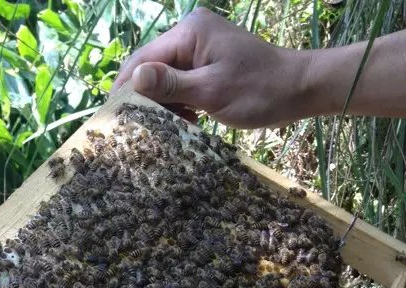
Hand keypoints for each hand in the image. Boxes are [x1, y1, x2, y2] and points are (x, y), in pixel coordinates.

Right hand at [112, 8, 311, 128]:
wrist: (298, 89)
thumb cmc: (259, 91)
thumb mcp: (211, 91)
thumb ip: (172, 85)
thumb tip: (134, 79)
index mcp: (189, 32)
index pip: (142, 59)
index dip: (125, 89)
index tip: (113, 119)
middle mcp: (190, 33)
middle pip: (150, 68)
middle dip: (144, 99)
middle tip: (136, 131)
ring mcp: (199, 48)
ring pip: (164, 79)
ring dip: (162, 106)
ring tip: (163, 131)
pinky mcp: (207, 63)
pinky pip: (180, 83)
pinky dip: (178, 104)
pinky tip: (184, 123)